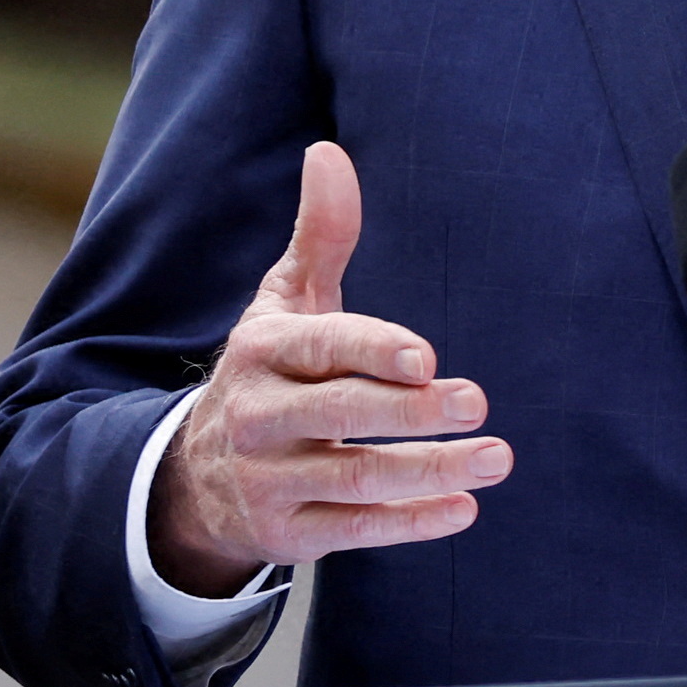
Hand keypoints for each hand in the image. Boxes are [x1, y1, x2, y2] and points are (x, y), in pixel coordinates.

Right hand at [147, 142, 511, 597]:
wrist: (189, 479)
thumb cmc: (268, 373)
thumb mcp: (282, 306)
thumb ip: (320, 237)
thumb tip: (330, 152)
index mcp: (263, 351)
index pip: (322, 348)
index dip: (373, 351)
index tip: (427, 358)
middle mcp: (258, 416)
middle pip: (341, 414)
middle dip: (411, 412)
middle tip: (477, 403)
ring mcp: (269, 480)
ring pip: (355, 476)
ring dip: (430, 470)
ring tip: (496, 457)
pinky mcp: (287, 534)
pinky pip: (353, 529)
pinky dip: (409, 523)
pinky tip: (463, 510)